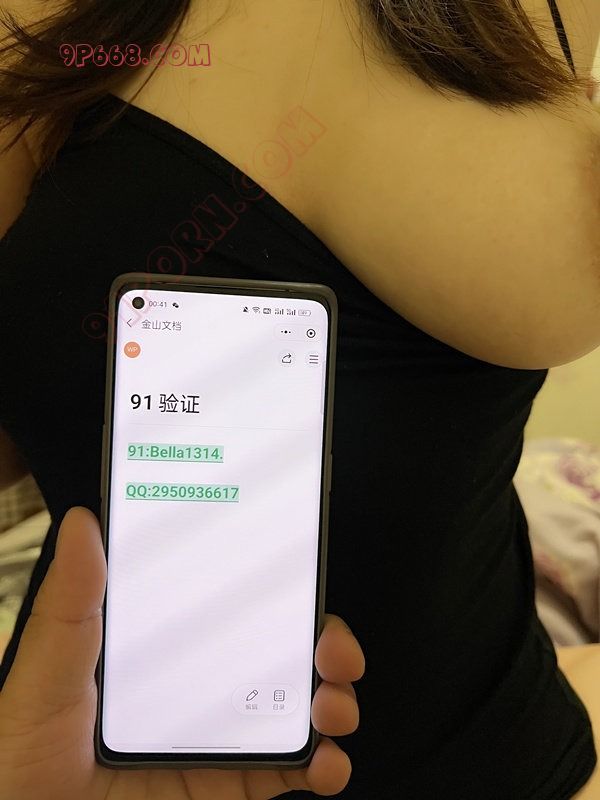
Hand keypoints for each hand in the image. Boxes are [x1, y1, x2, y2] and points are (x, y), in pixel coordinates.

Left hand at [0, 507, 364, 799]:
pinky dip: (321, 768)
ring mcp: (217, 736)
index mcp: (165, 645)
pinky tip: (327, 764)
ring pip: (295, 707)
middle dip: (322, 643)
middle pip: (278, 652)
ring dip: (334, 700)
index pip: (229, 602)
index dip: (275, 587)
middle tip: (334, 648)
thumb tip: (85, 522)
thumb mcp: (48, 671)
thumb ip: (71, 603)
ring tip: (336, 706)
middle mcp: (199, 685)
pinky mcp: (226, 785)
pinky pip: (285, 774)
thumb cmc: (24, 754)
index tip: (304, 575)